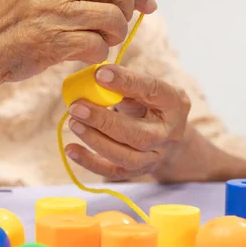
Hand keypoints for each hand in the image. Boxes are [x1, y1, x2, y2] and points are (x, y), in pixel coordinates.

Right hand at [0, 0, 155, 83]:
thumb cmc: (19, 17)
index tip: (147, 2)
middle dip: (128, 9)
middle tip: (116, 23)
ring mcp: (52, 9)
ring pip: (114, 18)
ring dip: (115, 35)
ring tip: (101, 39)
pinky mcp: (52, 40)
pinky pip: (99, 46)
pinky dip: (99, 53)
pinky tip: (85, 53)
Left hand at [64, 64, 190, 180]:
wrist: (166, 136)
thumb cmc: (150, 104)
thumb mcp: (146, 89)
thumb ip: (126, 84)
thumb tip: (95, 78)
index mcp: (174, 104)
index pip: (152, 91)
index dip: (126, 82)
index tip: (99, 74)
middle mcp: (168, 134)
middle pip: (139, 135)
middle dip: (105, 121)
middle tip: (77, 107)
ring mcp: (154, 157)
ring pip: (125, 157)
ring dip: (95, 140)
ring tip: (73, 122)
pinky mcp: (137, 171)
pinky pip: (113, 172)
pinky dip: (90, 162)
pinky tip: (71, 149)